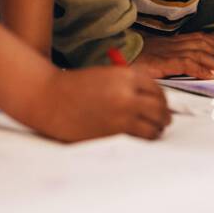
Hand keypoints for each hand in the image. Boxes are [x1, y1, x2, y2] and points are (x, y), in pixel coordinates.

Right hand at [19, 67, 171, 141]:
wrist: (48, 98)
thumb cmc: (75, 87)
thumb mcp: (107, 76)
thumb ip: (130, 84)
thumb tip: (154, 99)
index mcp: (127, 75)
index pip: (157, 90)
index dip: (162, 100)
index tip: (163, 106)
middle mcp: (128, 93)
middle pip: (160, 107)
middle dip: (164, 115)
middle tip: (165, 120)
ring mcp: (123, 113)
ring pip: (154, 123)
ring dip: (158, 128)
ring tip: (156, 130)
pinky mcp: (115, 131)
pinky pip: (141, 136)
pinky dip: (147, 137)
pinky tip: (145, 137)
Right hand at [132, 31, 213, 79]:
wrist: (112, 57)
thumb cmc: (131, 59)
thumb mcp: (153, 56)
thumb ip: (169, 59)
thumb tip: (183, 67)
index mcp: (171, 41)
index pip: (200, 39)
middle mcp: (172, 44)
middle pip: (204, 46)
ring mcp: (167, 52)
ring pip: (199, 54)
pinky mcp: (161, 62)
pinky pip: (185, 64)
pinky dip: (200, 69)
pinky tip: (211, 76)